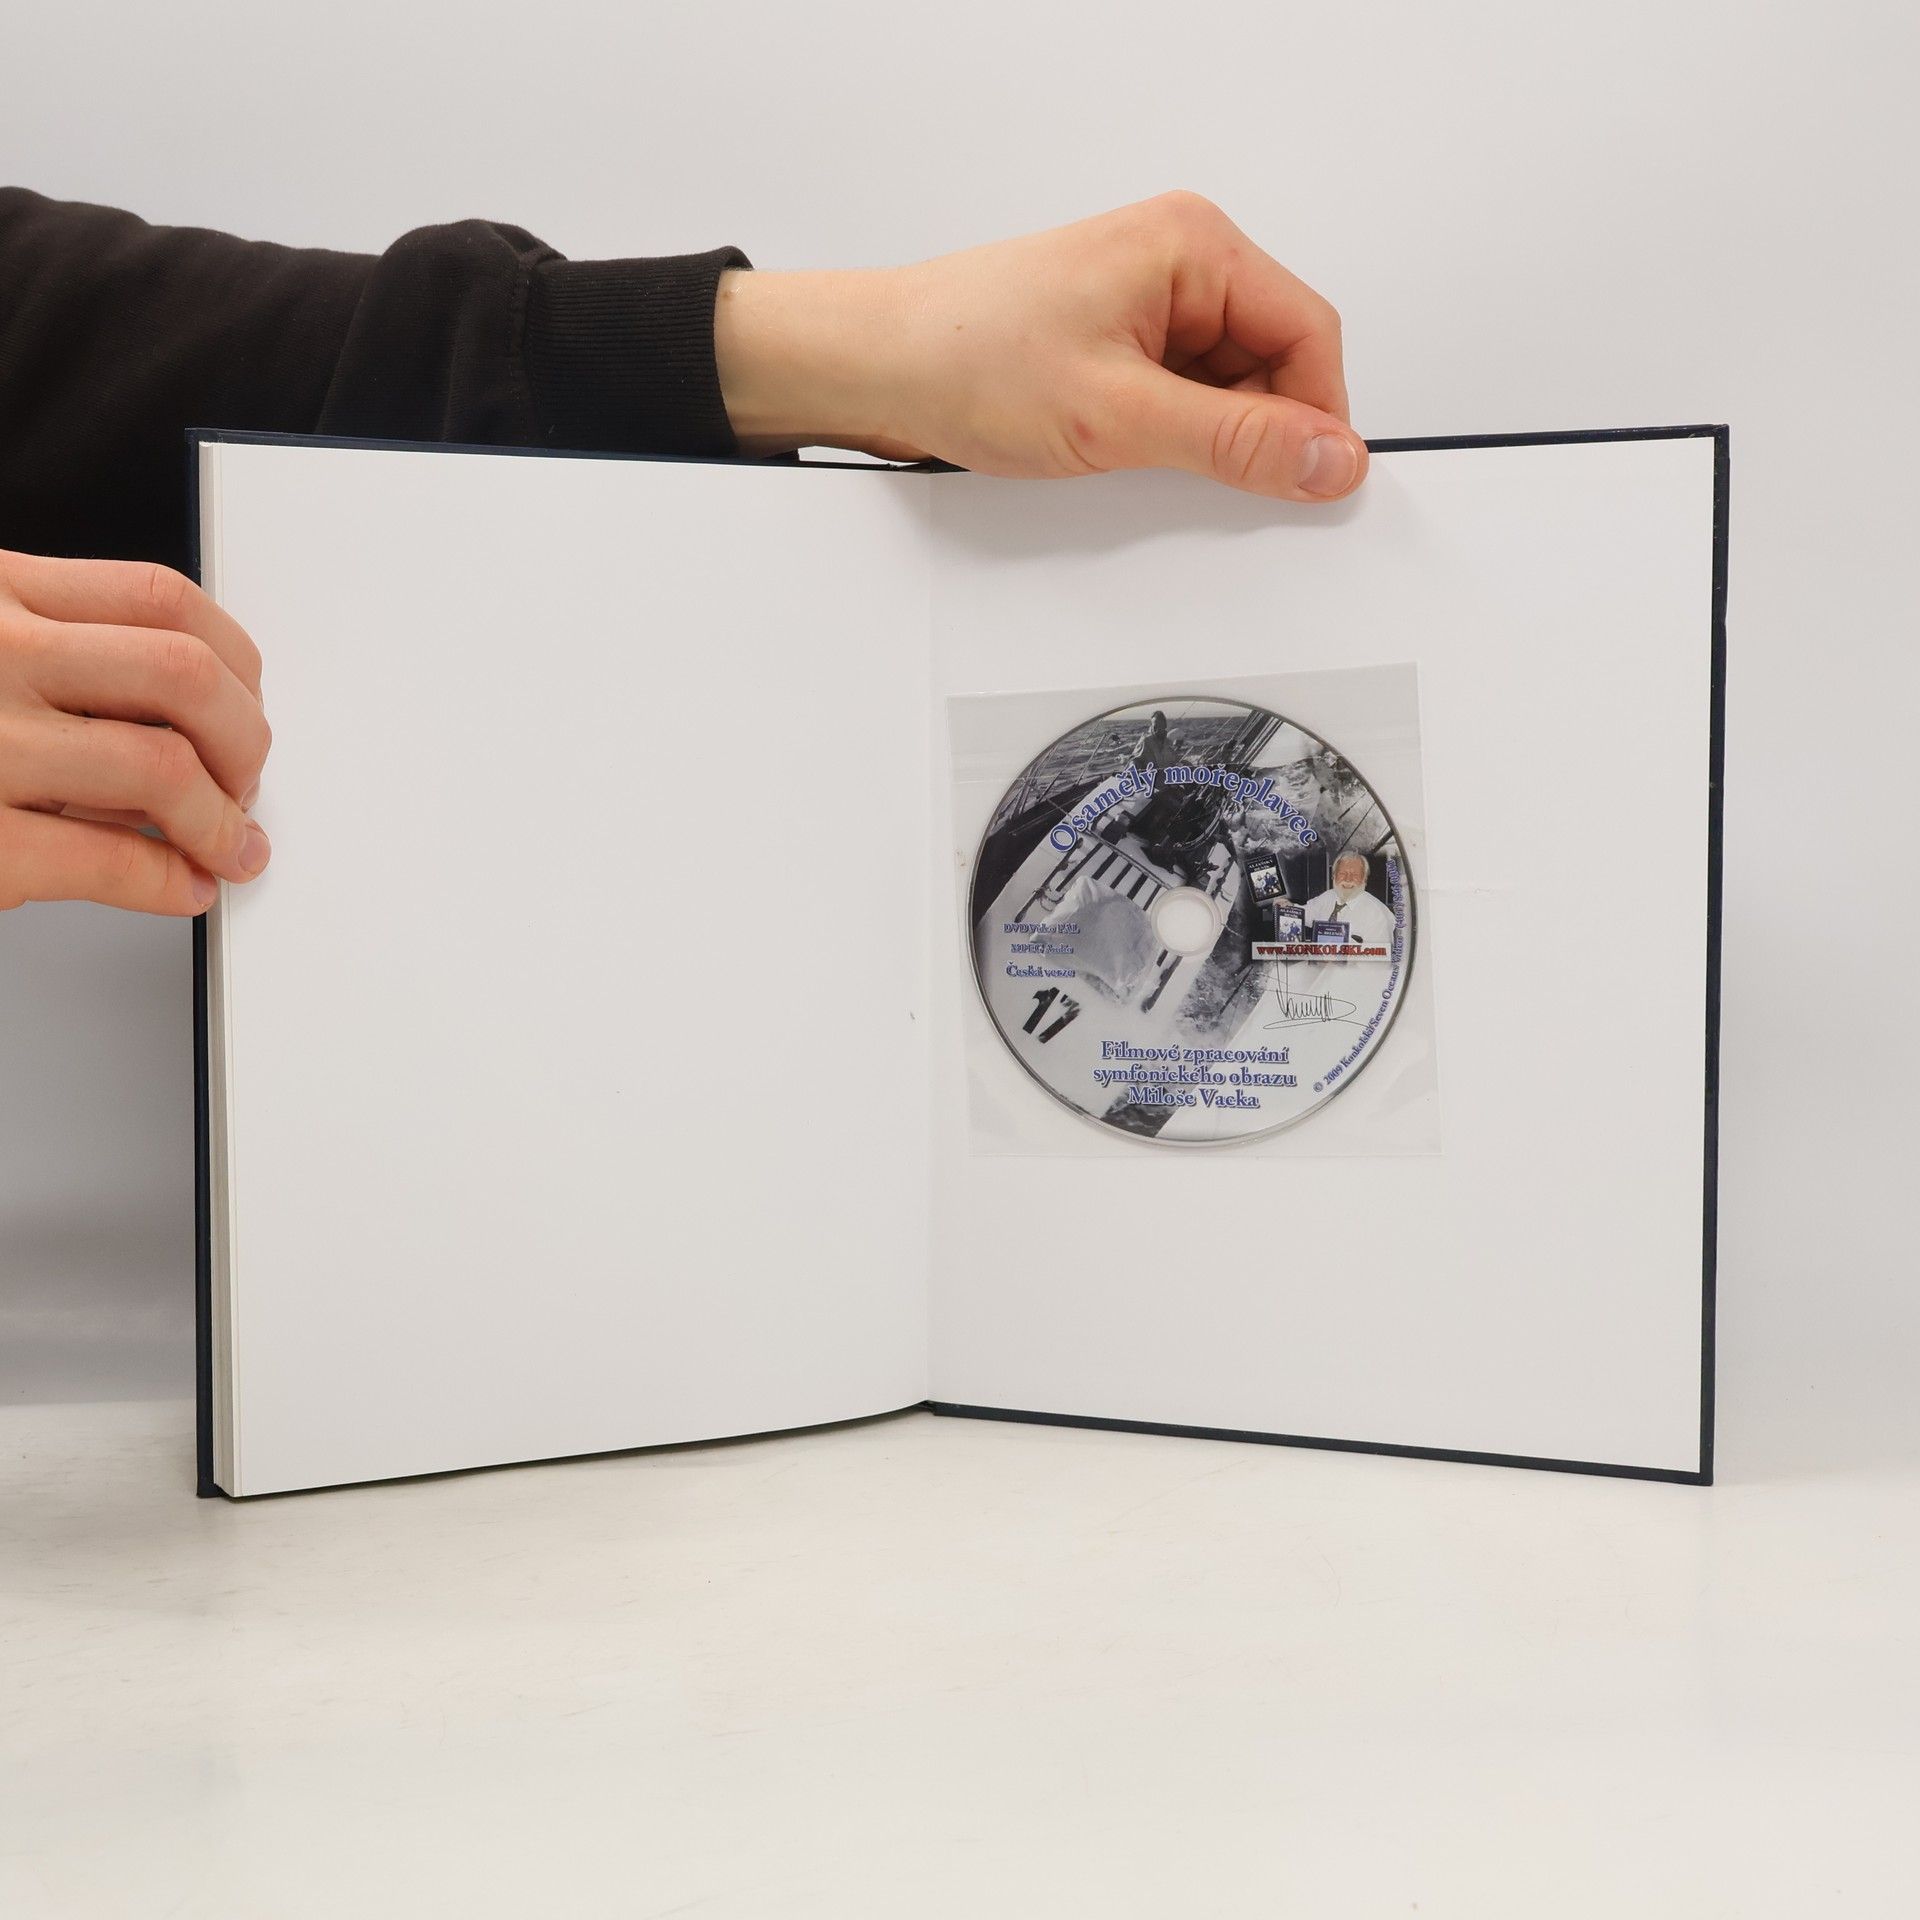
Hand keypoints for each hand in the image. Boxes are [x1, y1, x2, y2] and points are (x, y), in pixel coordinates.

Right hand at [0, 551, 271, 914]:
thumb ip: (55, 655)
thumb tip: (190, 721)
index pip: (161, 599)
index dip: (235, 663)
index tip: (247, 706)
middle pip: (185, 676)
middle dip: (245, 741)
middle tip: (245, 784)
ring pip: (164, 767)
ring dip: (222, 822)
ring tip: (226, 846)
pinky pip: (109, 858)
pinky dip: (171, 882)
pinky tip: (183, 888)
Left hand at [714, 191, 1366, 502]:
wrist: (873, 368)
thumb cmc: (965, 358)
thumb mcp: (1118, 416)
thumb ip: (1235, 442)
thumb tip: (1328, 460)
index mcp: (1192, 246)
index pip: (1308, 333)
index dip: (1318, 418)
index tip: (1313, 485)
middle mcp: (1176, 262)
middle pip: (1273, 362)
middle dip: (1255, 431)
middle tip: (1207, 485)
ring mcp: (1144, 303)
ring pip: (1226, 387)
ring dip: (1205, 439)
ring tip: (1134, 460)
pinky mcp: (1115, 342)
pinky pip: (1179, 397)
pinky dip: (1168, 439)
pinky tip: (1121, 458)